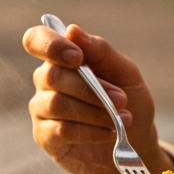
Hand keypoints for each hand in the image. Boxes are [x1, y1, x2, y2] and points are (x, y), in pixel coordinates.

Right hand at [23, 22, 168, 173]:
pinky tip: (109, 133)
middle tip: (122, 100)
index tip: (77, 57)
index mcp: (62, 57)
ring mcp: (42, 109)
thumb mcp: (125, 72)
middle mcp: (46, 80)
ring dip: (93, 111)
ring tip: (122, 118)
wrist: (137, 142)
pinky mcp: (45, 137)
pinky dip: (89, 131)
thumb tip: (72, 30)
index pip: (36, 40)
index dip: (50, 45)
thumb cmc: (129, 101)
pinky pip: (60, 130)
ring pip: (56, 103)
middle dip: (91, 88)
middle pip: (52, 75)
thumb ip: (100, 50)